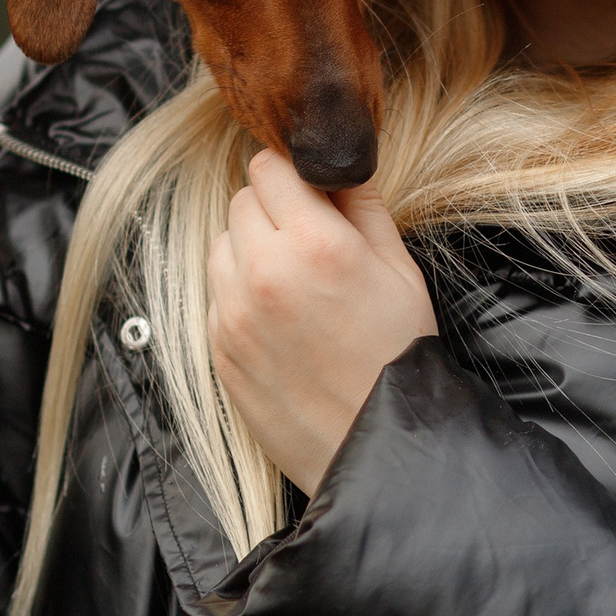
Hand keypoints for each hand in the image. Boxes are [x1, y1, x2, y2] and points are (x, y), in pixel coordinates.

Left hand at [207, 150, 436, 495]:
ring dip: (248, 249)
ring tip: (292, 280)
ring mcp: (233, 314)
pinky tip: (280, 318)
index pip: (268, 168)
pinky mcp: (218, 349)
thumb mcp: (399, 269)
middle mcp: (264, 272)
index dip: (290, 174)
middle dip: (271, 209)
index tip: (307, 191)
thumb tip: (335, 168)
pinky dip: (239, 294)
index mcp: (316, 244)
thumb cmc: (398, 356)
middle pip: (240, 202)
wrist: (378, 447)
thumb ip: (362, 208)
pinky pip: (216, 295)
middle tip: (306, 238)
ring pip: (221, 245)